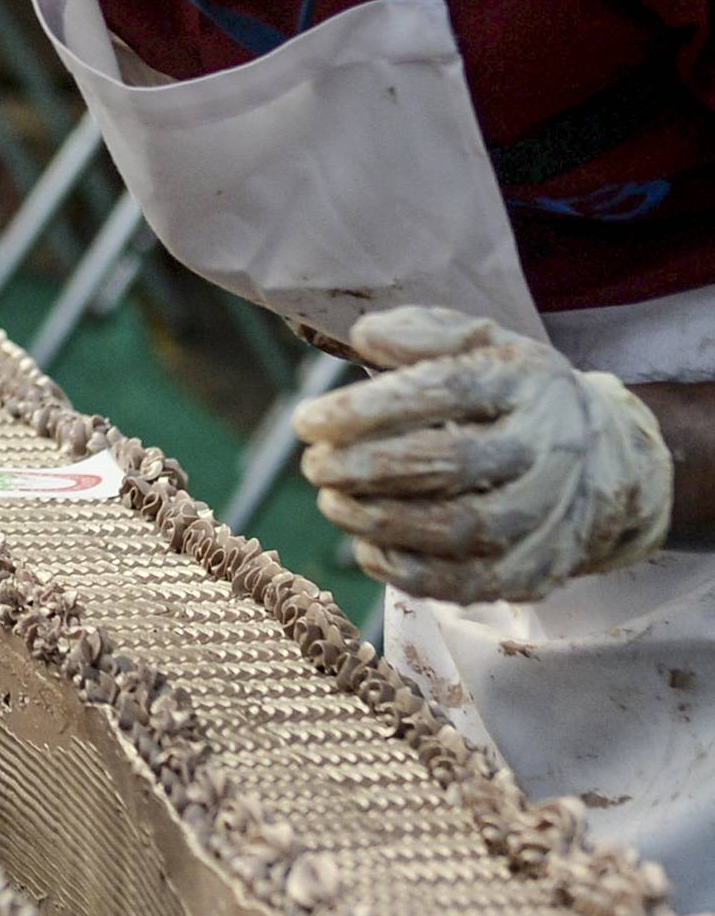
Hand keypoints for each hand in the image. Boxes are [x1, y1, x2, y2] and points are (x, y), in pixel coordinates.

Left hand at [293, 306, 671, 604]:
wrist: (607, 462)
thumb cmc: (513, 394)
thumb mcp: (482, 342)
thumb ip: (423, 332)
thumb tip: (365, 336)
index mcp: (528, 382)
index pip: (444, 390)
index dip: (368, 408)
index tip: (307, 421)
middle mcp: (548, 448)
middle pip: (452, 464)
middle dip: (367, 468)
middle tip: (313, 466)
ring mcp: (550, 514)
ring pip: (461, 530)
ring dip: (380, 521)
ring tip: (331, 502)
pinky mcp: (540, 568)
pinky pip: (472, 583)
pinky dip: (410, 572)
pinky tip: (367, 547)